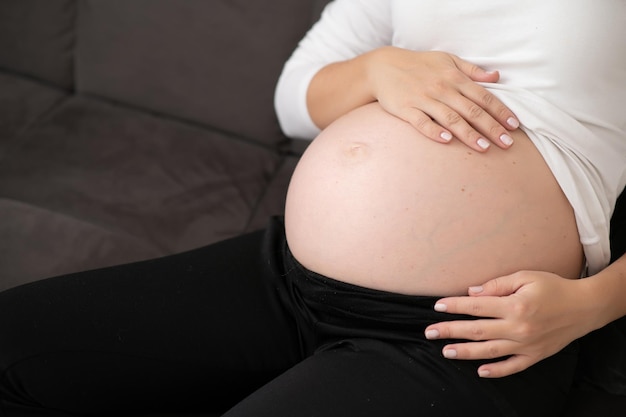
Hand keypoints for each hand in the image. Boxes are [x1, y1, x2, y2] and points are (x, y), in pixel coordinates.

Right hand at [366, 47, 518, 151]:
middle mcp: (442, 89)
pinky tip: (446, 140)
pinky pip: (422, 122)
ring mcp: (423, 99)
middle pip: (471, 111)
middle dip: (491, 128)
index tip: (514, 126)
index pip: (483, 97)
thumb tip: (496, 76)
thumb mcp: (448, 60)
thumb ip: (472, 70)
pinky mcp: (406, 109)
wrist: (383, 67)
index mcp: (455, 78)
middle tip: (506, 144)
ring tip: (484, 148)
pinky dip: (434, 131)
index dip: (500, 111)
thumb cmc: (419, 64)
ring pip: (450, 118)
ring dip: (468, 134)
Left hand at [423, 271, 595, 377]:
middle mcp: (518, 327)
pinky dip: (496, 371)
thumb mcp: (525, 277)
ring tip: (446, 351)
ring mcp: (526, 344)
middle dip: (450, 331)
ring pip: (489, 351)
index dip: (454, 306)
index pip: (476, 307)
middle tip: (430, 332)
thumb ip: (497, 285)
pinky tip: (480, 371)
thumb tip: (472, 292)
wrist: (584, 307)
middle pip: (477, 330)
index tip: (437, 307)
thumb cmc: (553, 287)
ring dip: (465, 352)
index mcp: (514, 305)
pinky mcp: (535, 355)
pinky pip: (513, 366)